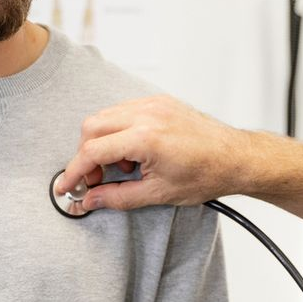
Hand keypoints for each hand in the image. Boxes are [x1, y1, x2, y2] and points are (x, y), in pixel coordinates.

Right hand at [58, 95, 249, 211]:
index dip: (74, 171)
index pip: (93, 150)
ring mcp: (153, 104)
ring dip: (102, 142)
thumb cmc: (206, 174)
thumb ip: (117, 197)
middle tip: (98, 179)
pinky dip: (118, 131)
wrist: (236, 158)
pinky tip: (134, 152)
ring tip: (123, 167)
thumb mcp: (158, 194)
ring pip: (105, 116)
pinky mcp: (159, 101)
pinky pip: (123, 111)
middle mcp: (147, 114)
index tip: (66, 186)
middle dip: (86, 155)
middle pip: (92, 127)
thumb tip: (89, 200)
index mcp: (146, 138)